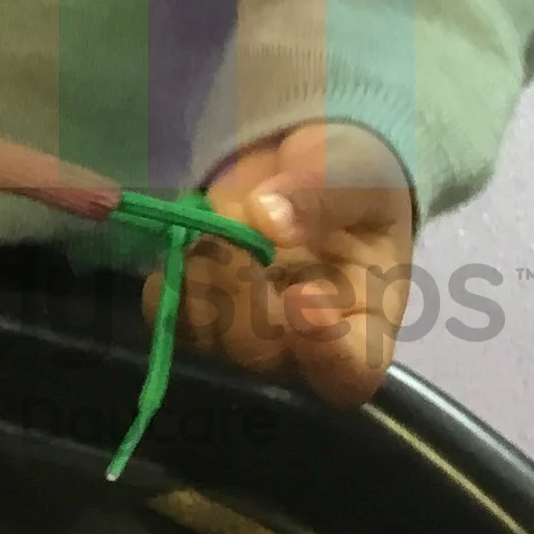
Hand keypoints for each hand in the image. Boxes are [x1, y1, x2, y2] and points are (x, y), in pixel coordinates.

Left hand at [174, 121, 415, 408]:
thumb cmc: (355, 179)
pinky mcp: (199, 310)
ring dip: (205, 274)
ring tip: (224, 218)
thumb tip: (270, 221)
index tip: (306, 301)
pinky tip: (192, 235)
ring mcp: (244, 331)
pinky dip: (172, 275)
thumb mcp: (360, 173)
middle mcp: (301, 343)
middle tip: (244, 227)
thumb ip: (326, 194)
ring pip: (207, 334)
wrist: (303, 161)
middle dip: (242, 290)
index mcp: (363, 322)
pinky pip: (170, 314)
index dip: (326, 352)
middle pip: (261, 354)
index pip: (350, 372)